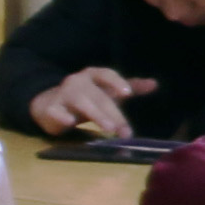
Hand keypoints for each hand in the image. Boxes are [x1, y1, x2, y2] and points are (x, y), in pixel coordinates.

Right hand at [31, 66, 149, 139]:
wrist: (49, 104)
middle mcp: (77, 82)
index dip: (116, 82)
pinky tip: (70, 122)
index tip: (128, 93)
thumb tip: (154, 84)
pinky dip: (62, 116)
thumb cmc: (85, 97)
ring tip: (110, 129)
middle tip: (126, 131)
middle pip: (98, 96)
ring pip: (81, 103)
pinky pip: (56, 111)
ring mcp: (63, 94)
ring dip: (96, 115)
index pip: (105, 74)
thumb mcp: (107, 91)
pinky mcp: (51, 109)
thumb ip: (130, 87)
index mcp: (92, 75)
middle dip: (114, 113)